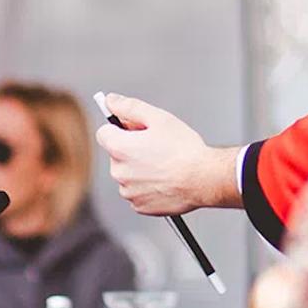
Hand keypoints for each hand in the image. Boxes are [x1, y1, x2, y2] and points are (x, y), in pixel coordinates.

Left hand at [95, 93, 241, 214]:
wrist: (203, 179)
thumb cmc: (184, 150)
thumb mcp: (158, 118)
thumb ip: (129, 107)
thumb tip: (112, 101)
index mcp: (119, 148)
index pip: (104, 133)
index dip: (119, 128)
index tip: (132, 129)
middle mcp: (119, 172)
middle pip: (117, 155)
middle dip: (132, 149)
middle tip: (156, 147)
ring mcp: (128, 192)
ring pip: (128, 174)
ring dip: (139, 169)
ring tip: (163, 165)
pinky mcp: (139, 206)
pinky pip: (137, 192)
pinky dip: (147, 186)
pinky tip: (164, 180)